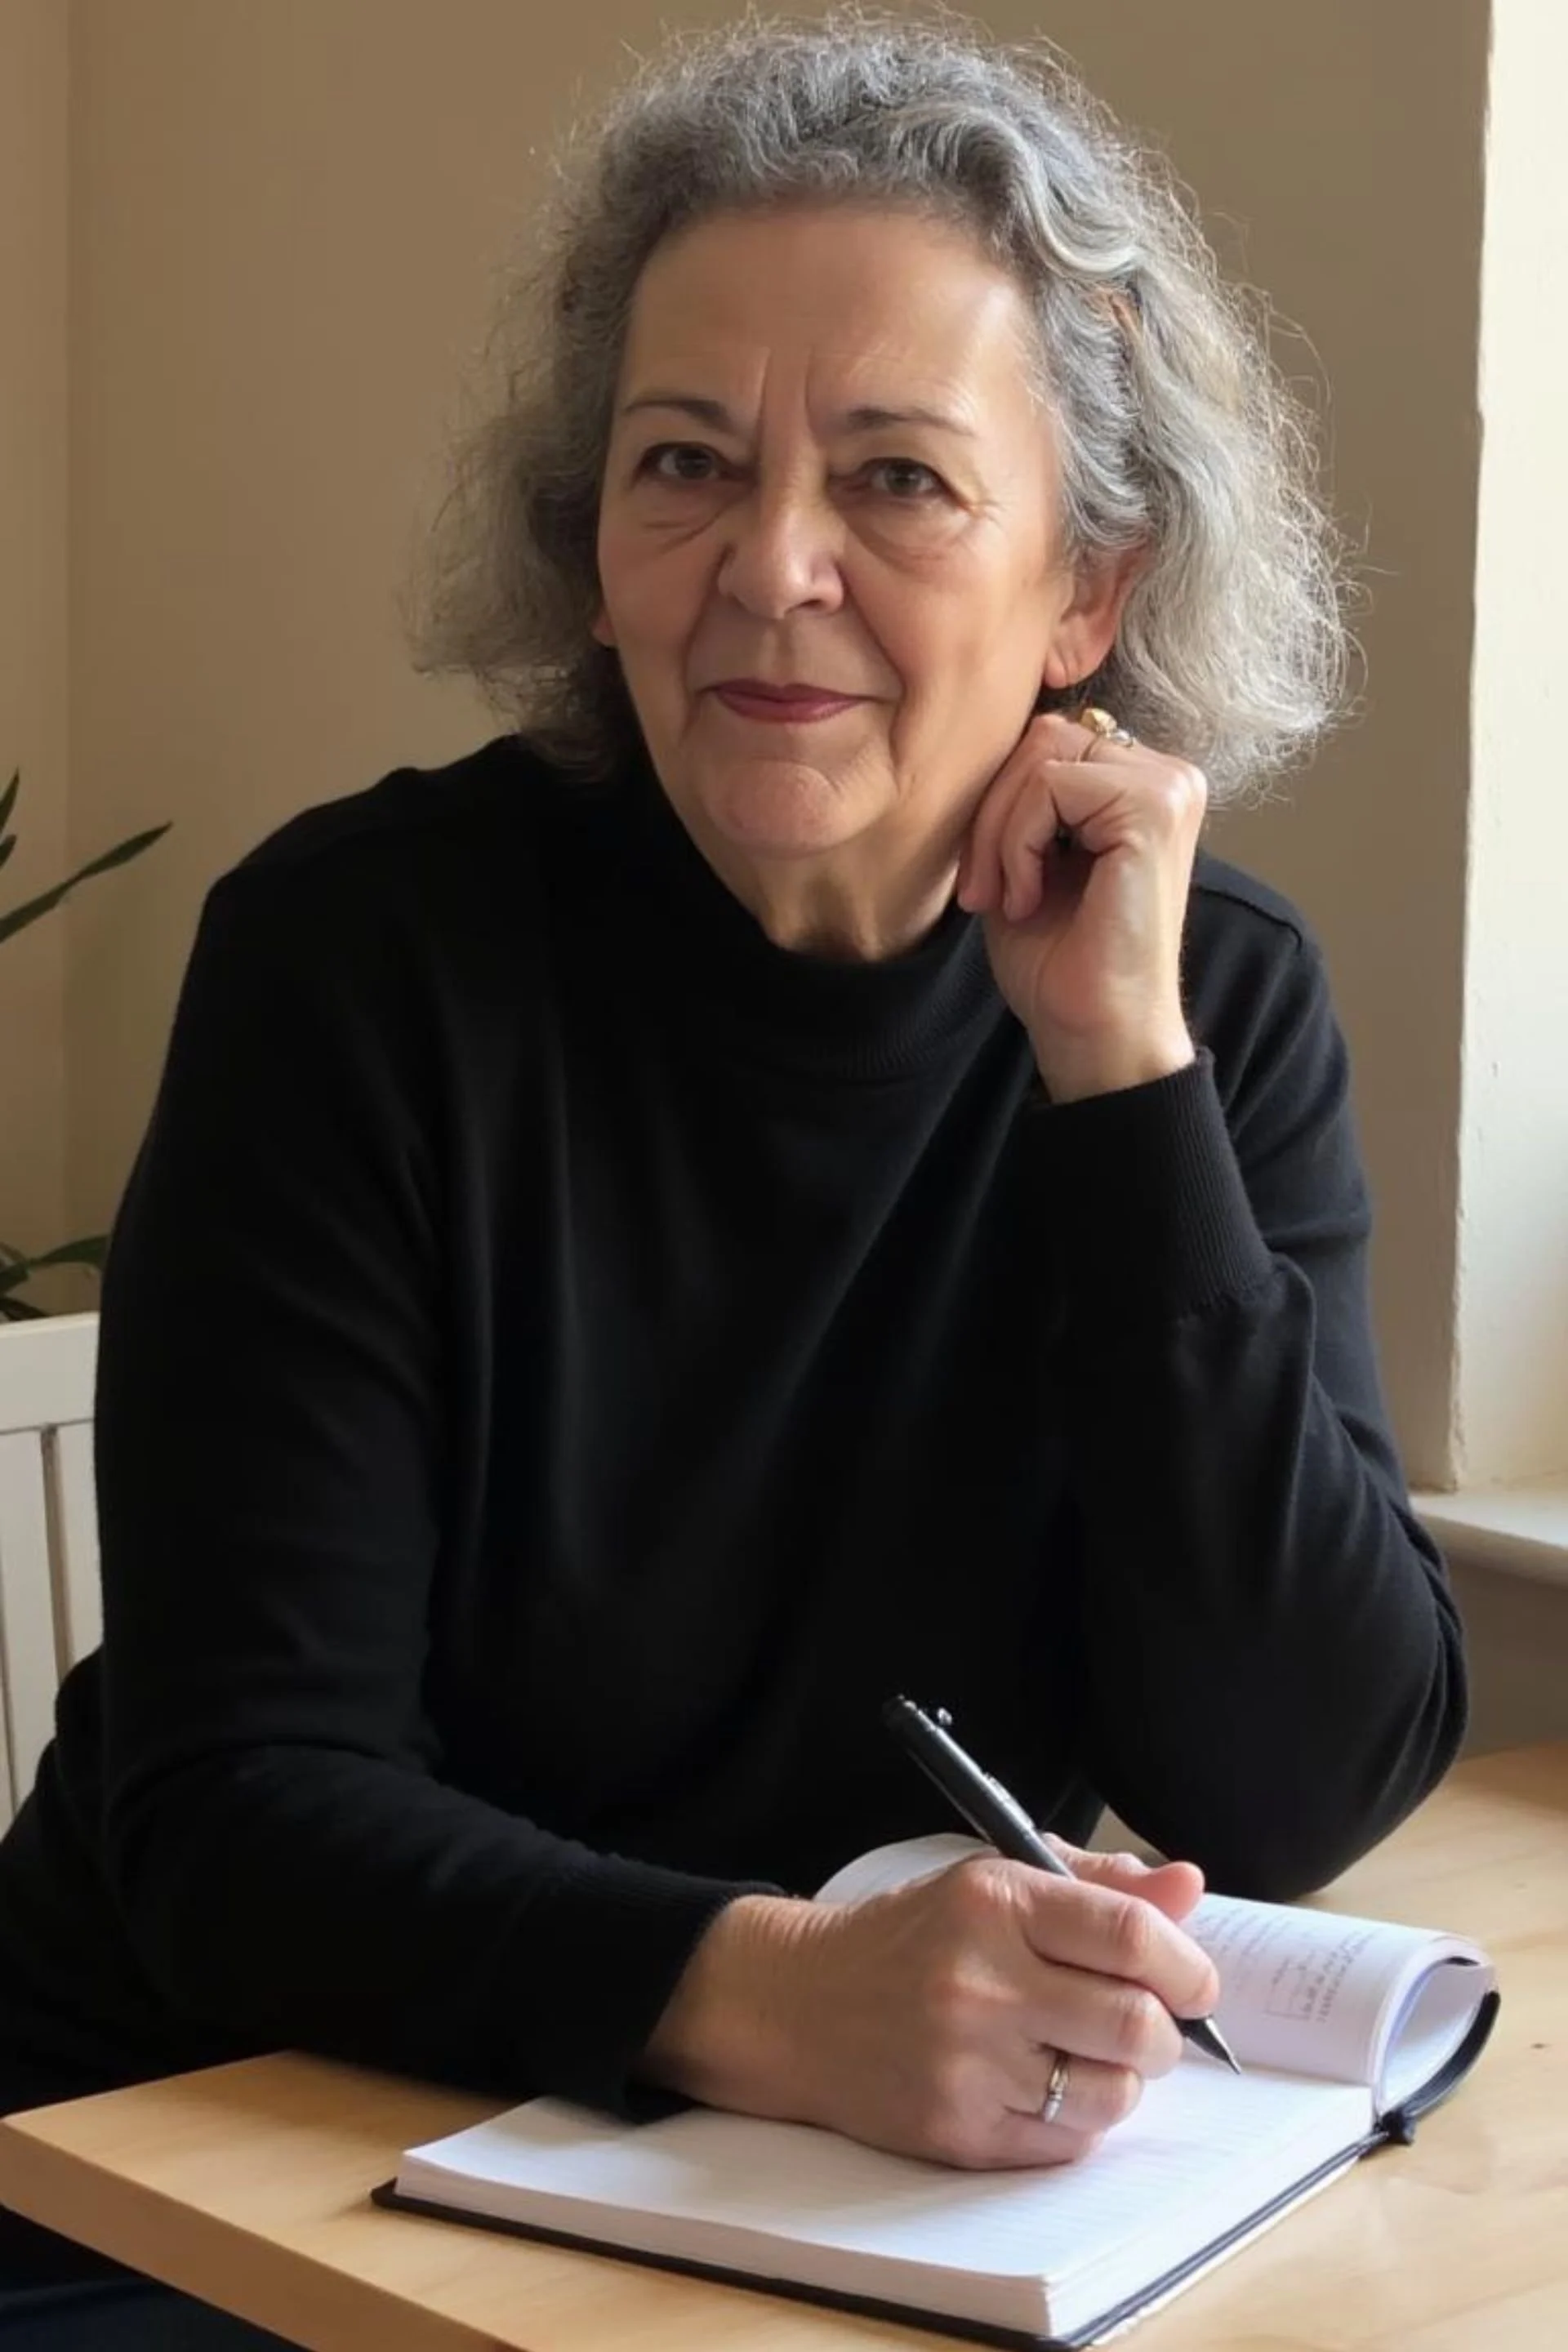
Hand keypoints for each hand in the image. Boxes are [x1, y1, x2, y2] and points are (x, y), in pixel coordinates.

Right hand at [640, 1840, 1218, 2169]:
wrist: (801, 2005)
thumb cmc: (914, 1937)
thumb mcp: (993, 1879)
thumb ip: (1098, 1884)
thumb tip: (1190, 1886)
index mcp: (994, 1903)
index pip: (1133, 1936)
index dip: (1187, 1965)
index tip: (1193, 1979)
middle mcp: (980, 1983)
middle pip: (1136, 2025)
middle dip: (1167, 2032)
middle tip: (1152, 2024)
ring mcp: (967, 2065)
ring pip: (1113, 2094)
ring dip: (1124, 2079)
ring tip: (1090, 2055)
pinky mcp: (959, 2133)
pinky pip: (1069, 2143)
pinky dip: (1078, 2120)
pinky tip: (1046, 2086)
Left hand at [954, 712, 1207, 1101]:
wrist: (1094, 1032)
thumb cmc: (1060, 961)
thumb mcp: (1023, 858)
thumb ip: (1019, 797)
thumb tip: (976, 742)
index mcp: (1141, 783)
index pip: (1045, 741)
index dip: (998, 802)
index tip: (984, 879)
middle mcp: (1167, 775)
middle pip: (1041, 736)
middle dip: (992, 813)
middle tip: (983, 890)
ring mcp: (1169, 788)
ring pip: (1041, 757)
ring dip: (1000, 833)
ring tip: (1006, 897)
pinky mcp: (1155, 809)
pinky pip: (1050, 786)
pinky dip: (1018, 844)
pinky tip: (1029, 899)